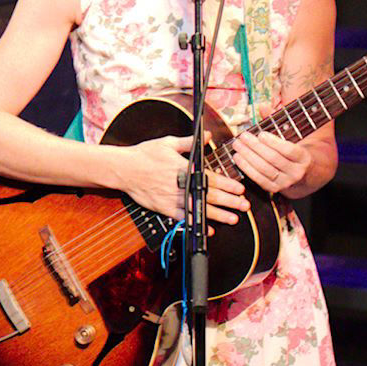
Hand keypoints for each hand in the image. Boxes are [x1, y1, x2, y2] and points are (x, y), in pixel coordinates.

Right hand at [121, 135, 246, 225]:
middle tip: (243, 206)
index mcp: (183, 168)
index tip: (240, 189)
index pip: (211, 178)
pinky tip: (208, 229)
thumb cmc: (143, 154)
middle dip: (229, 201)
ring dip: (218, 215)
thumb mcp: (167, 143)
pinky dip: (196, 224)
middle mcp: (180, 185)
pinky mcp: (163, 208)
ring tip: (233, 219)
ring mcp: (172, 198)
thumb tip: (207, 136)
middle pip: (209, 195)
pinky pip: (183, 219)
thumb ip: (189, 142)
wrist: (123, 169)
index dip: (228, 184)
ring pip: (199, 209)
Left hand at [229, 130, 313, 195]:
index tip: (261, 134)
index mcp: (304, 158)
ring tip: (237, 146)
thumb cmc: (293, 151)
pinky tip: (238, 158)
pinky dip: (247, 168)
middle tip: (242, 137)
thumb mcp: (291, 137)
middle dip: (255, 147)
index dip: (274, 142)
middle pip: (273, 159)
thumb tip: (262, 106)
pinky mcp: (274, 190)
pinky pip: (258, 179)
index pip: (289, 150)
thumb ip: (277, 122)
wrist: (305, 175)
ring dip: (248, 157)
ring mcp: (286, 183)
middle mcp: (296, 172)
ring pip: (264, 169)